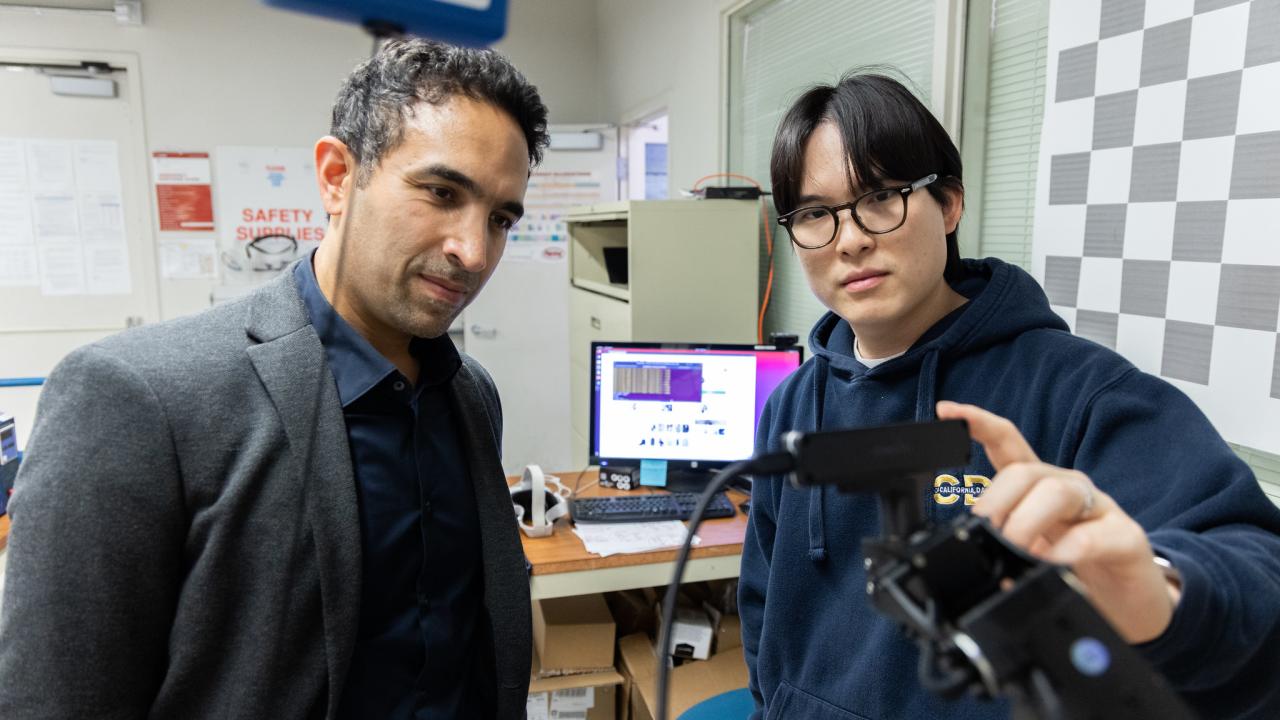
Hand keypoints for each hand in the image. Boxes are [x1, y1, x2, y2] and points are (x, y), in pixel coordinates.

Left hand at [935, 400, 1179, 643]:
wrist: (1131, 602)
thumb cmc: (1076, 570)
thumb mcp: (1029, 552)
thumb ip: (1001, 542)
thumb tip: (972, 546)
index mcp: (1038, 488)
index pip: (1006, 443)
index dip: (977, 424)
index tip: (945, 412)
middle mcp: (1067, 488)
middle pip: (1023, 472)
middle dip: (994, 501)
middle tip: (984, 535)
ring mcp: (1099, 509)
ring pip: (1056, 491)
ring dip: (1025, 521)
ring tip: (1014, 549)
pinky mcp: (1126, 537)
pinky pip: (1095, 533)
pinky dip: (1068, 548)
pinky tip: (1052, 562)